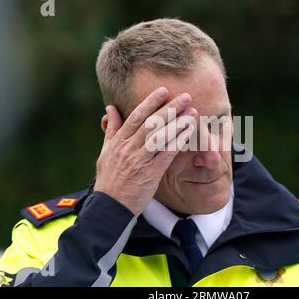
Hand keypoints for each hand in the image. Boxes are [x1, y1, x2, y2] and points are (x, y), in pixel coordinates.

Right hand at [94, 87, 196, 215]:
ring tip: (193, 112)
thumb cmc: (109, 180)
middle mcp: (128, 148)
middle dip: (169, 108)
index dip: (150, 102)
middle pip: (151, 123)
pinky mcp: (150, 174)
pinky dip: (178, 142)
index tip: (164, 91)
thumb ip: (111, 130)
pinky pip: (166, 154)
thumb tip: (110, 108)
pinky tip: (189, 133)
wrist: (110, 207)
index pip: (135, 117)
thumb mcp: (105, 152)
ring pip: (160, 137)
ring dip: (178, 123)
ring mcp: (139, 161)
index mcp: (118, 142)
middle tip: (186, 96)